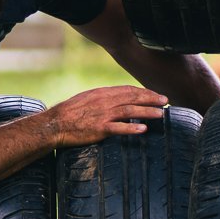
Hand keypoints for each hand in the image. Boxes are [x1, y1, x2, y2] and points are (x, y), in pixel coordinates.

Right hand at [44, 85, 168, 147]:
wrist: (54, 124)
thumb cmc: (69, 112)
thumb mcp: (86, 98)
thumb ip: (102, 98)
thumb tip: (117, 99)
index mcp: (101, 93)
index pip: (127, 90)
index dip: (143, 92)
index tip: (155, 95)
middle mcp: (104, 102)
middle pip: (132, 98)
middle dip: (151, 99)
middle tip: (165, 102)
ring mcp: (102, 115)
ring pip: (130, 111)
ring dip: (147, 112)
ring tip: (161, 114)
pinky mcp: (99, 129)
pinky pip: (118, 128)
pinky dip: (131, 128)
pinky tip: (143, 129)